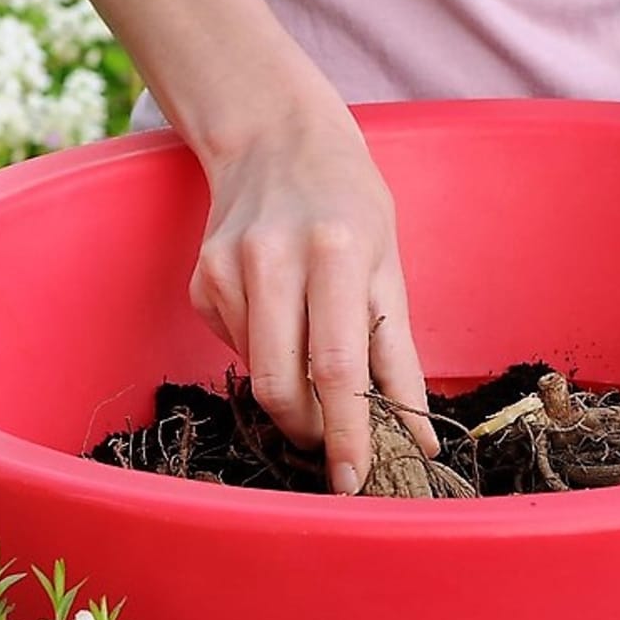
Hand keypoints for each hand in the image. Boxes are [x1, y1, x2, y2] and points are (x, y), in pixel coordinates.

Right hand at [188, 94, 437, 493]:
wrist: (276, 139)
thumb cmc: (351, 205)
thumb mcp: (389, 270)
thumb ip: (400, 359)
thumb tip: (420, 439)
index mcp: (333, 254)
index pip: (337, 368)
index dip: (346, 433)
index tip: (353, 480)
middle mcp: (271, 261)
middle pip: (281, 384)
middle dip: (311, 430)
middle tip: (336, 445)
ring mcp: (226, 271)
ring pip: (256, 374)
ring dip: (291, 394)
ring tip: (316, 365)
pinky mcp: (200, 281)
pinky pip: (237, 348)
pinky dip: (267, 353)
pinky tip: (283, 315)